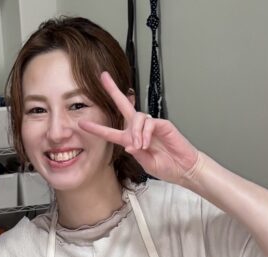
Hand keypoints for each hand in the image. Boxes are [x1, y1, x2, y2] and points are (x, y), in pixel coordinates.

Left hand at [80, 71, 201, 186]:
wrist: (184, 168)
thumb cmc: (167, 166)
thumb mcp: (146, 163)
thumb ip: (136, 154)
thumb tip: (128, 145)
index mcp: (132, 140)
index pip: (112, 132)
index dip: (98, 128)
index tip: (83, 124)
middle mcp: (140, 129)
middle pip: (124, 105)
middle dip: (113, 91)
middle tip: (103, 77)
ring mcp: (151, 125)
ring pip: (137, 118)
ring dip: (135, 132)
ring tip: (141, 146)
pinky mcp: (163, 124)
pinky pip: (149, 123)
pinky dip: (145, 133)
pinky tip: (147, 143)